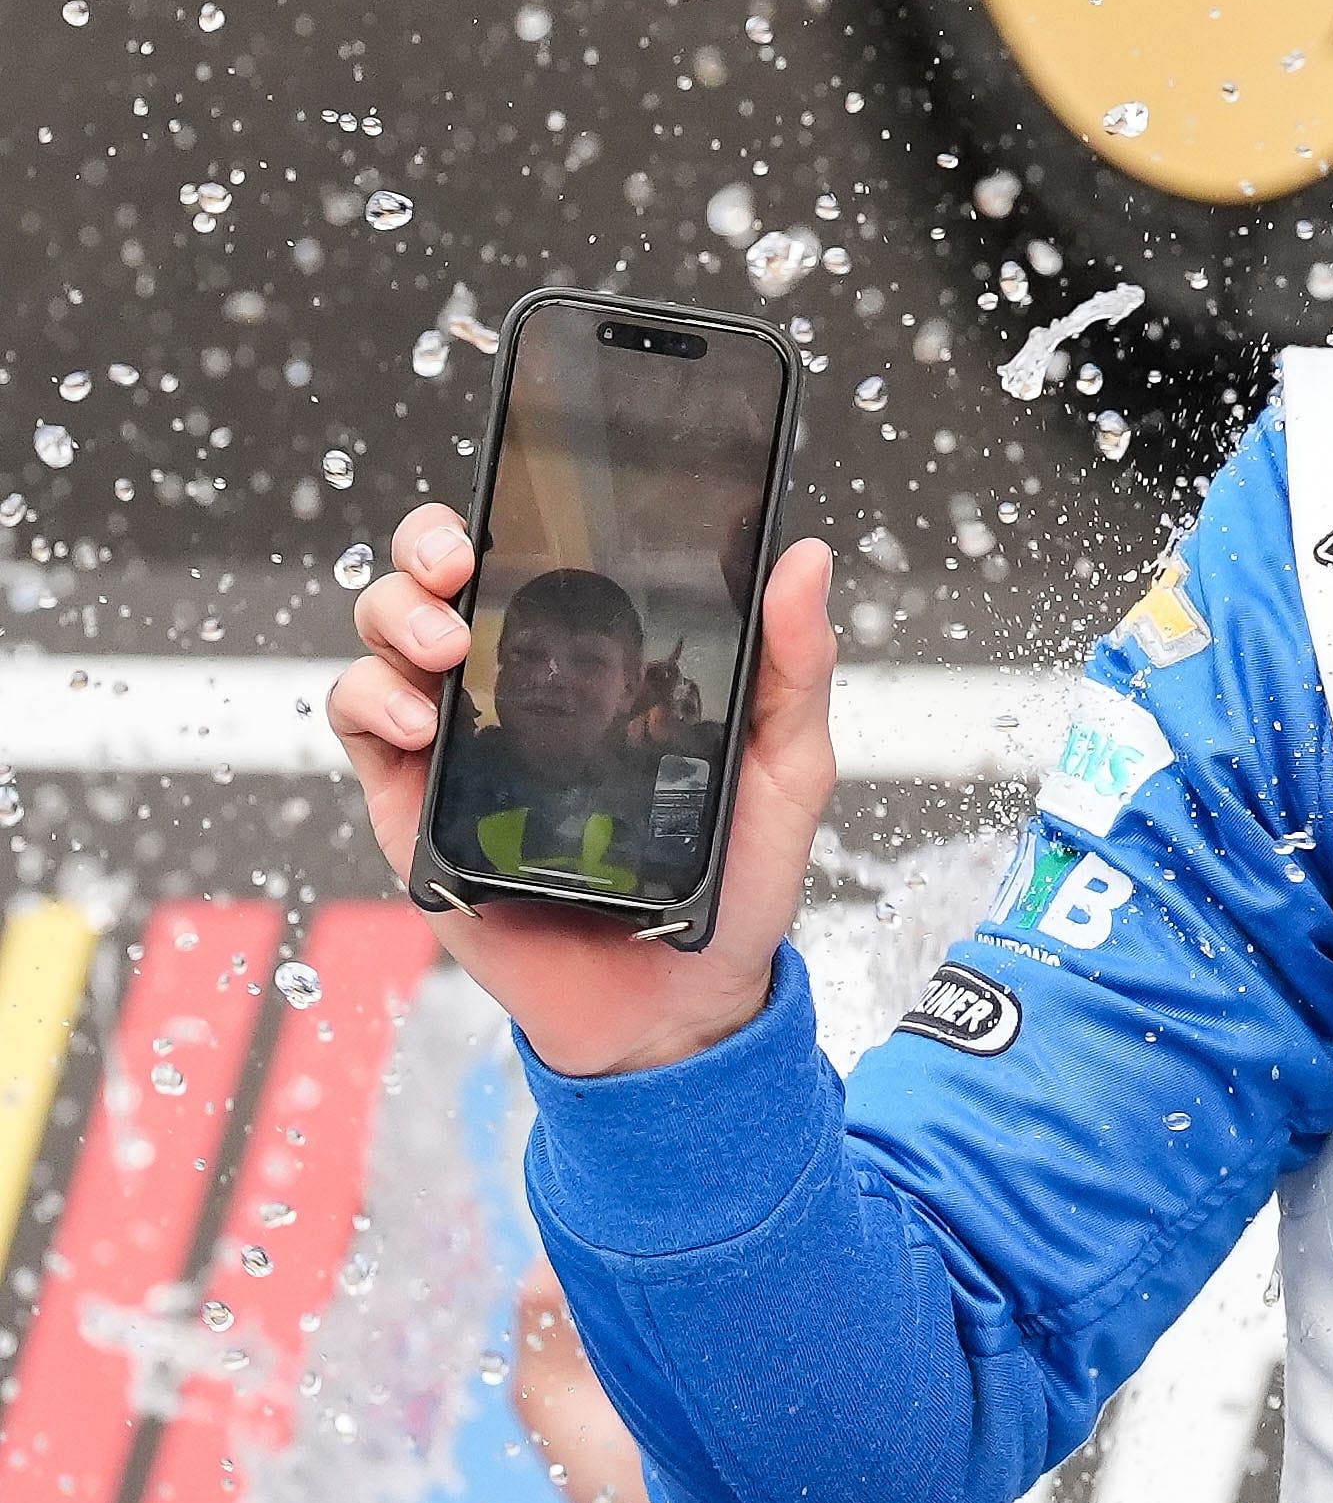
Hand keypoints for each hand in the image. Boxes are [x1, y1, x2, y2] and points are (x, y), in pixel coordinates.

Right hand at [326, 503, 841, 1077]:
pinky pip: (361, 729)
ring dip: (396, 620)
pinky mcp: (417, 806)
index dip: (509, 515)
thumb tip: (801, 557)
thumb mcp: (786, 765)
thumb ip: (794, 665)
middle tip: (460, 563)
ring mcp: (462, 744)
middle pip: (439, 584)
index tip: (517, 501)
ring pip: (385, 642)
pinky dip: (371, 702)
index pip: (537, 562)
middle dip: (428, 548)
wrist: (682, 1001)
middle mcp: (518, 691)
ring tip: (445, 645)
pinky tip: (421, 719)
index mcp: (598, 666)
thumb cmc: (734, 878)